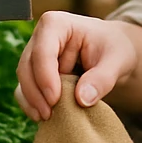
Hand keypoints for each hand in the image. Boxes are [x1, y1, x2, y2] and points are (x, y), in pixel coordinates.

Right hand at [14, 11, 138, 121]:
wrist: (113, 53)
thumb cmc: (114, 49)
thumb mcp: (117, 60)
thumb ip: (102, 78)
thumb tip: (82, 99)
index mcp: (57, 24)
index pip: (43, 51)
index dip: (45, 77)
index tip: (55, 100)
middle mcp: (41, 36)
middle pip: (27, 66)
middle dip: (36, 93)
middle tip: (50, 114)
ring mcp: (36, 54)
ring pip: (23, 79)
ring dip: (32, 101)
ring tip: (47, 118)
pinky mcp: (36, 71)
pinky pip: (25, 89)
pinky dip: (31, 104)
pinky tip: (43, 117)